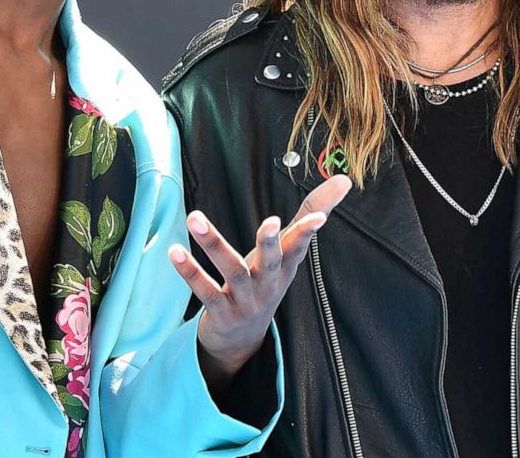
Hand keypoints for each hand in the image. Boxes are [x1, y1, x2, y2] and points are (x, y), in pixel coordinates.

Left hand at [169, 174, 352, 387]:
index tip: (319, 218)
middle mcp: (268, 284)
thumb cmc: (266, 281)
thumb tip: (345, 179)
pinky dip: (189, 271)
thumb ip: (310, 213)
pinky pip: (204, 291)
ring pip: (232, 272)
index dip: (308, 232)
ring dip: (213, 244)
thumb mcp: (287, 251)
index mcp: (285, 267)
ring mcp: (245, 301)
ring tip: (194, 217)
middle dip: (270, 242)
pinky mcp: (220, 313)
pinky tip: (174, 250)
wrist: (242, 339)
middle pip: (271, 262)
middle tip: (269, 221)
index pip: (299, 247)